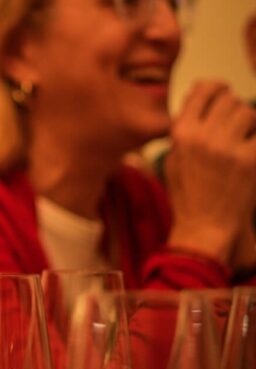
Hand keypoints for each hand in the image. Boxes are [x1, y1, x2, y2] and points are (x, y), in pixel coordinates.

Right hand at [165, 81, 255, 265]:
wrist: (204, 227)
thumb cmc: (188, 195)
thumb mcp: (173, 158)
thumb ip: (184, 125)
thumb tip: (197, 91)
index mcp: (181, 133)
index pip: (205, 90)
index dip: (217, 88)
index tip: (222, 93)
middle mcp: (202, 136)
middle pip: (230, 100)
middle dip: (233, 111)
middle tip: (232, 128)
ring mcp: (227, 147)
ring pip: (248, 114)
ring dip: (248, 125)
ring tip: (241, 143)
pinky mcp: (250, 159)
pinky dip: (255, 142)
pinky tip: (248, 155)